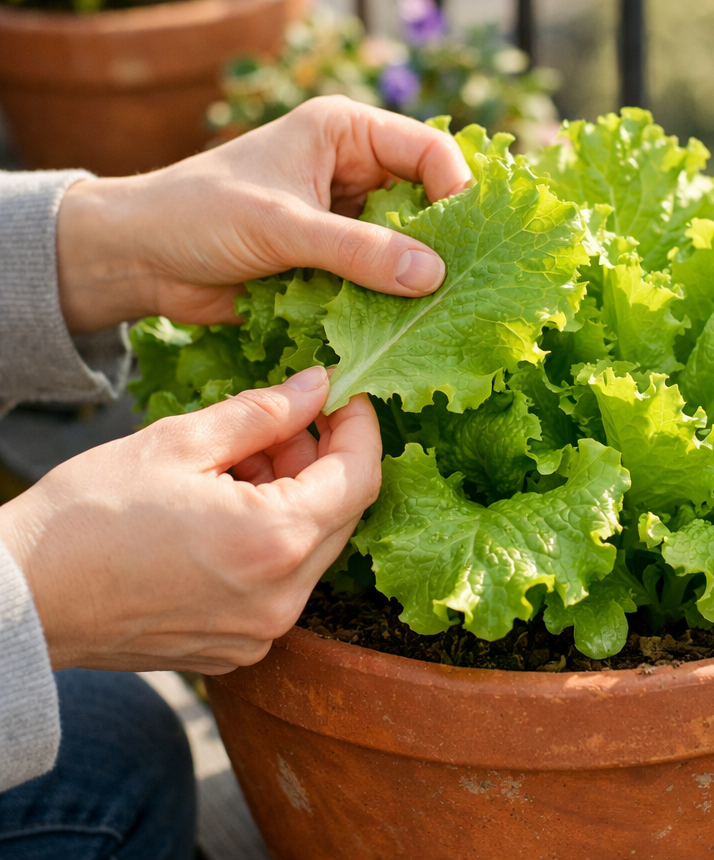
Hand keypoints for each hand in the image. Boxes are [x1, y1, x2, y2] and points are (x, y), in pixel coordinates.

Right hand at [0, 367, 378, 672]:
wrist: (23, 597)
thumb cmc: (90, 514)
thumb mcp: (181, 441)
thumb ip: (264, 412)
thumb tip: (318, 385)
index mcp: (275, 542)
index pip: (360, 475)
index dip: (359, 427)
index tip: (343, 395)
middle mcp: (282, 599)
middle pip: (341, 513)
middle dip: (321, 459)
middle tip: (278, 425)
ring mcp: (261, 632)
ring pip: (313, 546)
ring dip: (294, 497)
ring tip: (237, 465)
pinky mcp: (239, 648)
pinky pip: (283, 582)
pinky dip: (273, 538)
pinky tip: (226, 511)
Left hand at [55, 97, 472, 333]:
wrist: (140, 258)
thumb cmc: (199, 214)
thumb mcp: (283, 225)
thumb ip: (359, 251)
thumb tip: (434, 275)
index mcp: (346, 132)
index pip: (429, 151)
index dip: (456, 191)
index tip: (466, 241)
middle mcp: (355, 171)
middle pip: (426, 202)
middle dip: (442, 241)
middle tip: (465, 283)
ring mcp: (346, 220)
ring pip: (406, 247)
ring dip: (416, 278)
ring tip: (441, 310)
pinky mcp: (335, 263)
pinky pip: (379, 281)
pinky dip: (390, 302)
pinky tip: (405, 325)